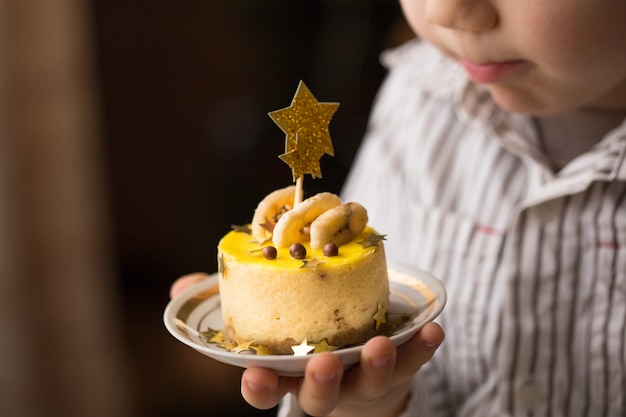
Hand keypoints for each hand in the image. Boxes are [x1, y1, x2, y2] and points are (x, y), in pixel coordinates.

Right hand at [170, 273, 443, 416]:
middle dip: (320, 383)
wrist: (352, 371)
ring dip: (376, 366)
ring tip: (381, 345)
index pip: (267, 390)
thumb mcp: (261, 327)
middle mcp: (324, 384)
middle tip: (322, 364)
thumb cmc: (297, 341)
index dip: (259, 387)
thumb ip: (224, 307)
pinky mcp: (395, 369)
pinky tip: (433, 329)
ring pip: (368, 382)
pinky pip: (411, 362)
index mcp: (288, 376)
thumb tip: (183, 286)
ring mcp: (361, 380)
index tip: (253, 375)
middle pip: (320, 396)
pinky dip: (421, 348)